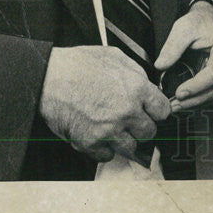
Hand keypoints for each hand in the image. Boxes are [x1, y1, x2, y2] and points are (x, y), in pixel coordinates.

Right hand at [38, 45, 169, 161]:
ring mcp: (109, 129)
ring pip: (130, 148)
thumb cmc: (79, 64)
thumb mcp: (116, 56)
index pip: (163, 111)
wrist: (49, 76)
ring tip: (116, 132)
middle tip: (133, 123)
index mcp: (136, 88)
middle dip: (142, 128)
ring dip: (125, 142)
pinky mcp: (89, 142)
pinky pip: (106, 156)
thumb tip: (147, 84)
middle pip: (149, 132)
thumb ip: (136, 73)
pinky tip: (99, 137)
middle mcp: (127, 111)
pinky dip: (104, 150)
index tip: (151, 113)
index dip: (157, 112)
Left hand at [154, 0, 212, 111]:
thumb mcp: (183, 28)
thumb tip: (160, 66)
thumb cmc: (198, 23)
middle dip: (195, 99)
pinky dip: (199, 99)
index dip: (197, 86)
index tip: (178, 93)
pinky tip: (184, 102)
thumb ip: (172, 47)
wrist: (208, 20)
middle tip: (174, 105)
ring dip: (196, 102)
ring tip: (175, 106)